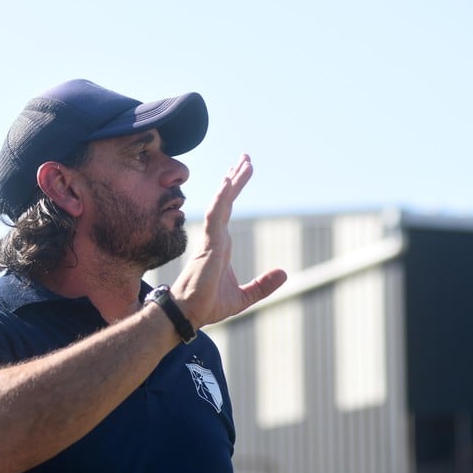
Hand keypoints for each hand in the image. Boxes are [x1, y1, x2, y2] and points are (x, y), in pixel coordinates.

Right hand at [171, 154, 287, 328]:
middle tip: (245, 158)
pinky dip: (221, 199)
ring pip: (222, 203)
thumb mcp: (244, 297)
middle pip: (226, 200)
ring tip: (243, 163)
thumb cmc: (207, 305)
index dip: (234, 190)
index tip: (240, 171)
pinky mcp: (209, 245)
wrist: (188, 314)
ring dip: (232, 182)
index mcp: (222, 244)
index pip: (229, 210)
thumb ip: (263, 286)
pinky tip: (228, 183)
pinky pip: (216, 216)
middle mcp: (216, 237)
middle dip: (235, 178)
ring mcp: (212, 239)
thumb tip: (284, 274)